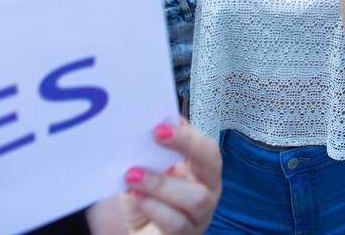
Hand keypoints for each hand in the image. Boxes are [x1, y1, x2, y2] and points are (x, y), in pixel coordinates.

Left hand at [119, 120, 220, 234]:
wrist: (139, 234)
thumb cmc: (146, 199)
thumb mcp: (147, 171)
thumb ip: (152, 149)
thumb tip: (147, 121)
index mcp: (200, 166)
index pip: (204, 144)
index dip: (186, 134)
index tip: (159, 127)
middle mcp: (208, 187)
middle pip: (211, 161)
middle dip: (186, 144)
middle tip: (155, 136)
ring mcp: (201, 214)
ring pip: (196, 196)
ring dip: (161, 183)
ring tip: (132, 176)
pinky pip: (177, 222)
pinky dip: (154, 207)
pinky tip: (136, 197)